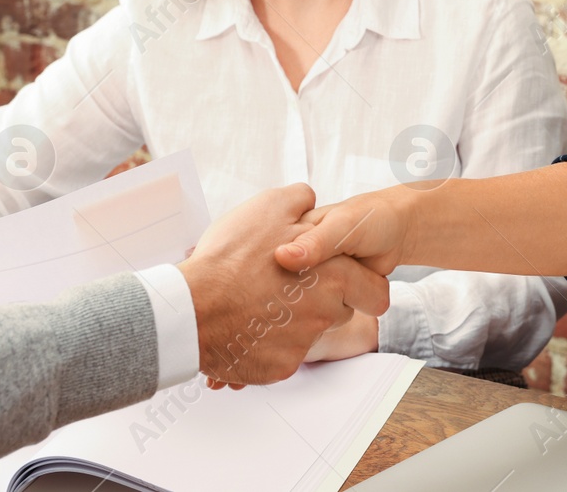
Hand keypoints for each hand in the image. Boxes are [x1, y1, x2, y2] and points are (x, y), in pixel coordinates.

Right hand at [179, 183, 389, 386]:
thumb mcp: (268, 208)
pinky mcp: (281, 368)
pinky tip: (247, 327)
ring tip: (261, 305)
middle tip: (289, 290)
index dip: (360, 286)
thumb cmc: (229, 258)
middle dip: (323, 303)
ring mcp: (303, 344)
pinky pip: (283, 356)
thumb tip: (310, 199)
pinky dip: (268, 346)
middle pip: (341, 313)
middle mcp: (326, 312)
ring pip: (311, 335)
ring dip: (294, 324)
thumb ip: (299, 200)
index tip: (346, 284)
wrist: (190, 309)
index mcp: (335, 274)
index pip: (376, 293)